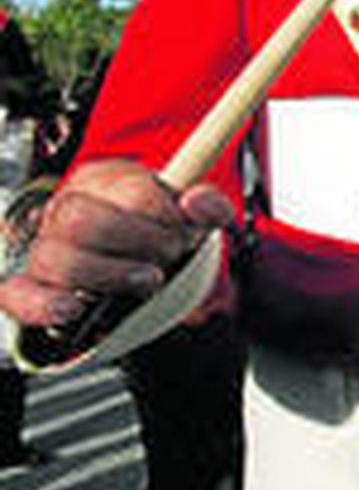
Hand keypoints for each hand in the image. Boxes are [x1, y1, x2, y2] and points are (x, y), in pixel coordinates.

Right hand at [0, 160, 232, 328]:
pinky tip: (74, 309)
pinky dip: (44, 304)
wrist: (134, 266)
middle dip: (136, 242)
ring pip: (53, 256)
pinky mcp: (29, 288)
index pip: (131, 191)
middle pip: (81, 218)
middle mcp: (66, 209)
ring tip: (145, 282)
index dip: (166, 218)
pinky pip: (18, 294)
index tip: (185, 235)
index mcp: (104, 180)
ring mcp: (44, 248)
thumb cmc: (156, 234)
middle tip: (166, 258)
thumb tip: (197, 201)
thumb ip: (208, 207)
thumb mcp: (188, 217)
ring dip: (106, 274)